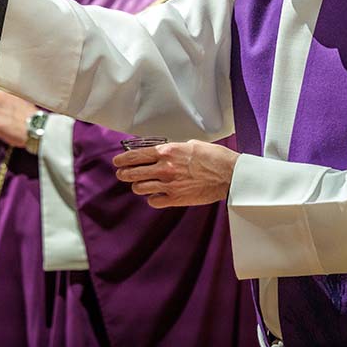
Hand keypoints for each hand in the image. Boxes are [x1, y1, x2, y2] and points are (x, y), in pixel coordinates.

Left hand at [112, 140, 238, 207]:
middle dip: (124, 174)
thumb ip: (174, 149)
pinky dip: (152, 198)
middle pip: (133, 173)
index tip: (117, 161)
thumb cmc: (214, 157)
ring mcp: (169, 185)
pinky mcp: (176, 199)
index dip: (122, 159)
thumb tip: (164, 151)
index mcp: (167, 152)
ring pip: (140, 188)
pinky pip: (154, 201)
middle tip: (122, 174)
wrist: (229, 174)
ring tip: (140, 184)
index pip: (135, 155)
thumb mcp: (191, 144)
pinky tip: (156, 195)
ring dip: (138, 186)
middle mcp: (164, 168)